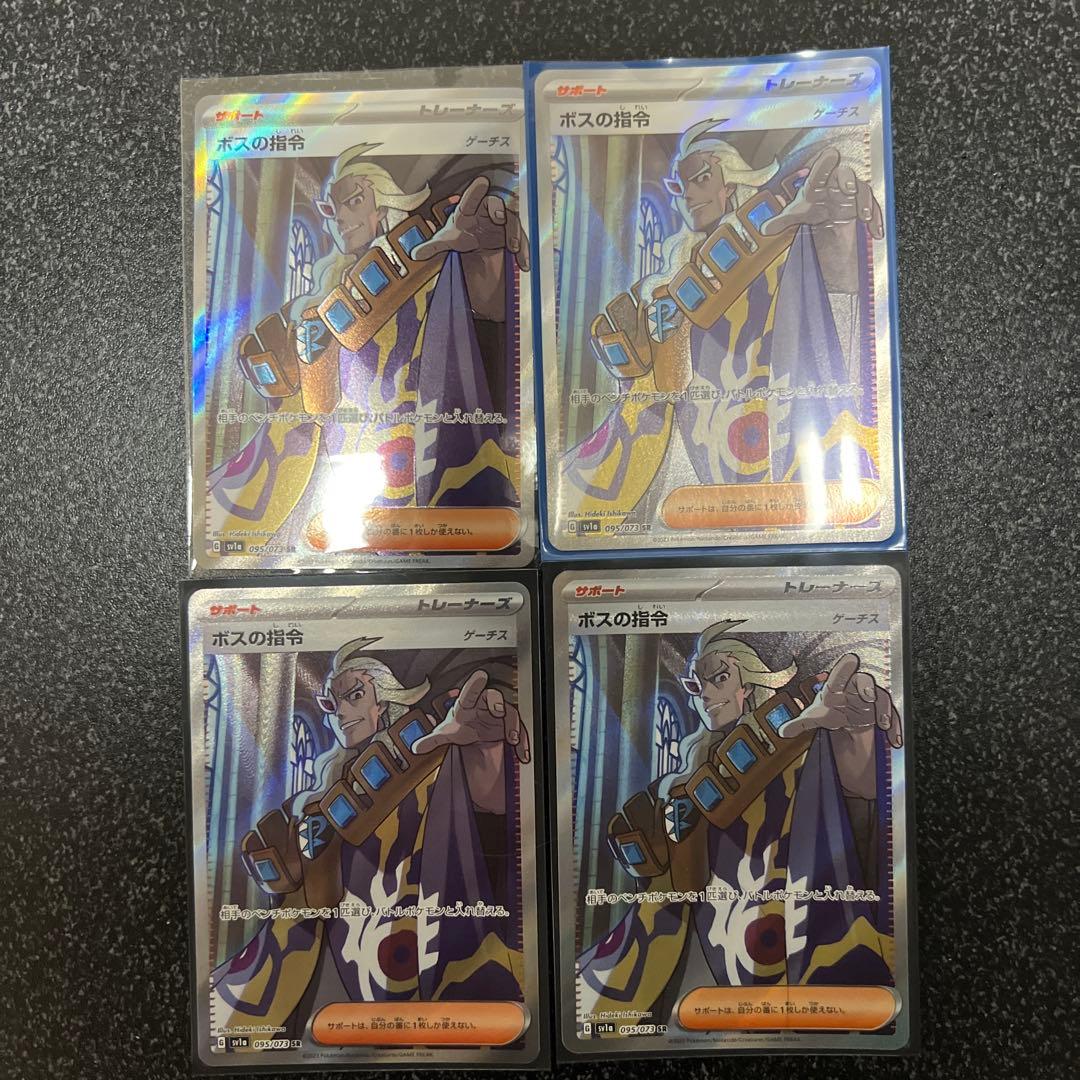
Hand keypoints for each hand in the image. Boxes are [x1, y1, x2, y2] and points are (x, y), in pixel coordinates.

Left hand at [410, 175, 530, 271]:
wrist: (476, 243)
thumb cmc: (460, 234)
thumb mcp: (446, 242)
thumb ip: (433, 247)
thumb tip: (414, 254)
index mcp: (468, 210)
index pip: (471, 199)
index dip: (476, 190)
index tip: (482, 182)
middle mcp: (486, 211)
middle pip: (495, 204)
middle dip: (499, 209)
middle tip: (500, 218)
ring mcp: (502, 221)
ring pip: (512, 221)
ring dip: (515, 234)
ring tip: (514, 249)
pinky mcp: (512, 232)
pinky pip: (521, 238)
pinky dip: (523, 251)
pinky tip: (523, 264)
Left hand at [412, 668, 530, 763]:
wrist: (476, 733)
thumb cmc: (462, 725)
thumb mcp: (446, 733)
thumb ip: (432, 740)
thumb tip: (416, 747)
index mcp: (468, 704)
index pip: (470, 692)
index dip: (475, 684)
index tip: (480, 675)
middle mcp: (485, 705)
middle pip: (493, 696)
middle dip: (497, 702)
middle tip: (498, 711)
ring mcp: (499, 714)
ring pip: (510, 713)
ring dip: (513, 725)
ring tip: (512, 739)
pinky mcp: (509, 725)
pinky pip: (519, 729)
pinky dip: (522, 741)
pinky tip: (521, 753)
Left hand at [760, 147, 883, 239]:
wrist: (827, 218)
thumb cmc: (812, 208)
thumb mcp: (796, 215)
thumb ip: (782, 221)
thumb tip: (764, 229)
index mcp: (819, 183)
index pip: (821, 171)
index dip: (825, 163)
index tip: (831, 154)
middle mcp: (837, 184)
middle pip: (846, 175)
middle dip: (848, 180)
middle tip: (848, 189)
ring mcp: (852, 194)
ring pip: (863, 191)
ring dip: (865, 203)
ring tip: (864, 217)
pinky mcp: (862, 205)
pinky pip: (873, 209)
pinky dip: (876, 219)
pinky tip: (876, 232)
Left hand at [780, 653, 901, 747]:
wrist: (845, 719)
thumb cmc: (830, 710)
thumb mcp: (815, 717)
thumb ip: (800, 723)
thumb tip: (783, 732)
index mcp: (838, 686)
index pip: (840, 674)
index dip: (845, 666)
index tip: (851, 659)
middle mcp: (856, 688)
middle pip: (865, 681)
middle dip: (867, 686)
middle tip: (869, 696)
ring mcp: (871, 699)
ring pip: (881, 698)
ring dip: (884, 709)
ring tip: (884, 724)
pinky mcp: (881, 710)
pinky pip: (891, 715)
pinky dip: (894, 726)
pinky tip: (893, 738)